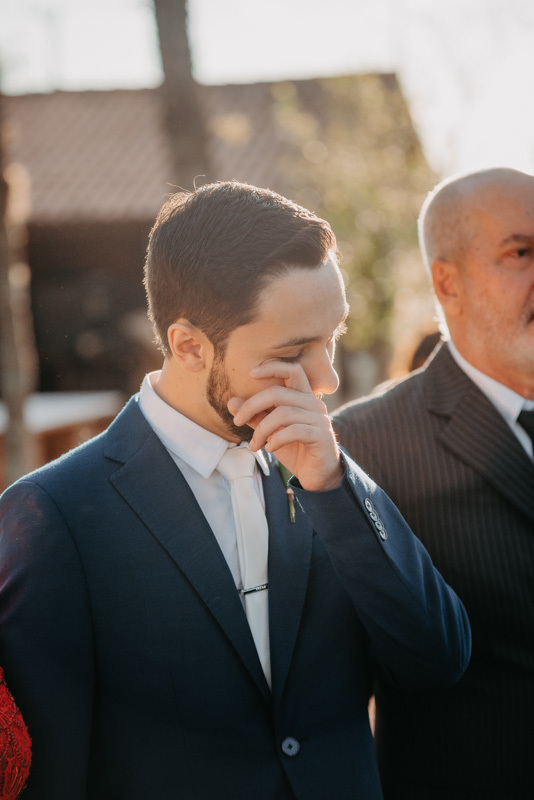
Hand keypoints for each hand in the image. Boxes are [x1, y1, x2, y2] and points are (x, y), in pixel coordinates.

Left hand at [228, 362, 342, 491]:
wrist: (317, 475)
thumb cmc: (295, 450)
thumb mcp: (270, 432)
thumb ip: (254, 417)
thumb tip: (231, 402)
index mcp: (303, 397)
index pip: (293, 370)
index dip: (272, 367)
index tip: (251, 374)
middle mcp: (314, 404)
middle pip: (278, 392)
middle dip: (252, 406)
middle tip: (236, 421)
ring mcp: (320, 419)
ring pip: (282, 414)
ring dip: (261, 430)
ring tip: (254, 445)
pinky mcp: (321, 436)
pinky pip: (293, 431)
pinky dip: (276, 440)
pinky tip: (270, 449)